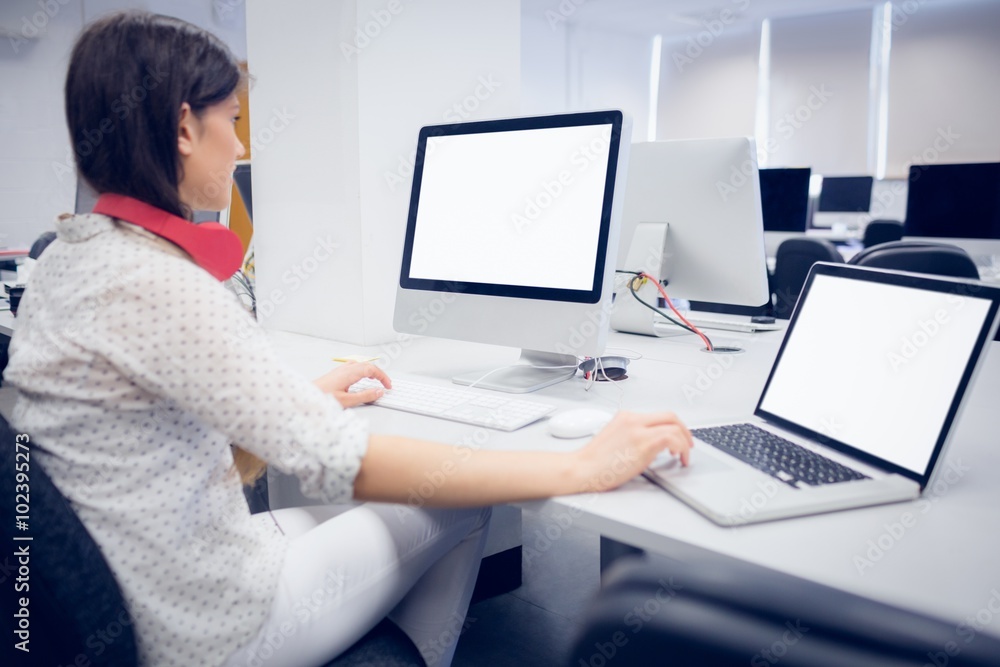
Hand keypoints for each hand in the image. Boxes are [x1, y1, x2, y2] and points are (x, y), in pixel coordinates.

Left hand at [313, 363, 391, 407]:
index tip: (388, 386)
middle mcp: (346, 368)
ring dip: (371, 370)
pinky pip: (354, 366)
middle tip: (386, 383)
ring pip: (361, 364)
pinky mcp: (337, 373)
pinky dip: (362, 370)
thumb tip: (379, 391)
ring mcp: (340, 369)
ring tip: (376, 379)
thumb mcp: (347, 401)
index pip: (372, 369)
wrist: (307, 396)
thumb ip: (365, 396)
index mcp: (350, 373)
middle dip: (379, 373)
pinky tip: (361, 377)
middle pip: (368, 365)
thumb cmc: (323, 398)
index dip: (383, 377)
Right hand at [574, 411, 692, 492]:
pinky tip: (678, 457)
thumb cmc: (594, 462)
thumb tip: (653, 445)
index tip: (677, 438)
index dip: (673, 427)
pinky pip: (671, 437)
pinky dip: (680, 447)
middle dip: (684, 430)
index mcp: (625, 417)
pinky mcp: (643, 443)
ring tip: (683, 456)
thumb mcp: (614, 440)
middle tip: (687, 444)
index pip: (658, 416)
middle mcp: (633, 419)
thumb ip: (633, 436)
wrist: (581, 468)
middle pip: (670, 416)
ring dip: (684, 441)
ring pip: (674, 425)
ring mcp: (638, 429)